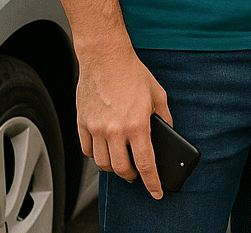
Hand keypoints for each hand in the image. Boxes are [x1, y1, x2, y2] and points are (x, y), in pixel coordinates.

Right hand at [75, 43, 171, 198]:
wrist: (105, 58)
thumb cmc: (132, 73)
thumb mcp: (158, 94)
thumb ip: (164, 116)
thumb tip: (168, 130)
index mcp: (137, 124)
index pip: (146, 163)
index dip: (152, 182)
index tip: (157, 192)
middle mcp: (115, 131)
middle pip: (122, 169)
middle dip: (132, 176)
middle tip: (137, 173)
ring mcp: (96, 129)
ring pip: (103, 164)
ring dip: (114, 167)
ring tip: (122, 162)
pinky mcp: (82, 124)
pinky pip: (87, 151)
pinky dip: (96, 155)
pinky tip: (104, 150)